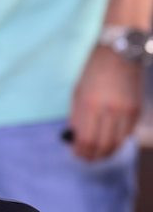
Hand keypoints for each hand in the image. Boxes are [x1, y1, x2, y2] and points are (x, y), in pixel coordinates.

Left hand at [69, 45, 142, 160]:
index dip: (80, 152)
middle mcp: (108, 109)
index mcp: (88, 104)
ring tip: (98, 154)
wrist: (119, 52)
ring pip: (115, 144)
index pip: (85, 140)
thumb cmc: (94, 72)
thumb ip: (77, 117)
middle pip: (100, 146)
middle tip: (87, 159)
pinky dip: (118, 142)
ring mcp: (124, 111)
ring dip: (105, 153)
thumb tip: (75, 140)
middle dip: (92, 156)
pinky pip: (127, 135)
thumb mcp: (78, 92)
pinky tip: (110, 141)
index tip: (76, 154)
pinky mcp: (136, 110)